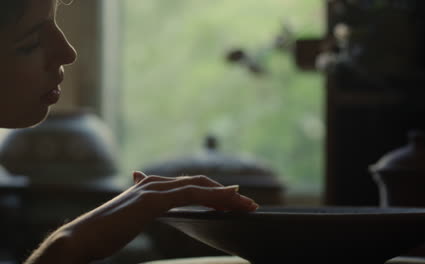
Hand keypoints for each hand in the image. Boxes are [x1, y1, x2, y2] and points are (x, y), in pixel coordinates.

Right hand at [25, 172, 257, 263]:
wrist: (80, 239)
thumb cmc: (104, 233)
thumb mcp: (131, 218)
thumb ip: (145, 206)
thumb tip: (153, 203)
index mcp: (151, 187)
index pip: (189, 185)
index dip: (213, 191)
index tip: (233, 201)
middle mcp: (154, 183)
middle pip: (199, 183)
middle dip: (225, 192)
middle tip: (246, 203)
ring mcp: (154, 189)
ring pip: (199, 186)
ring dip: (226, 195)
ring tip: (246, 204)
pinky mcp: (152, 200)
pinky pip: (191, 194)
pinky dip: (213, 195)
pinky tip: (229, 200)